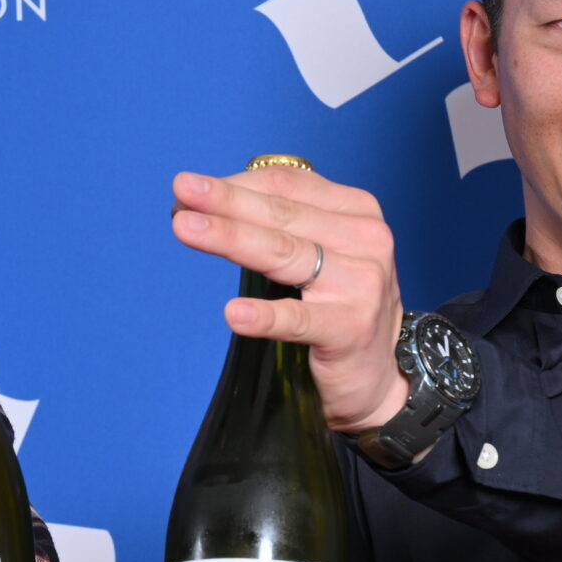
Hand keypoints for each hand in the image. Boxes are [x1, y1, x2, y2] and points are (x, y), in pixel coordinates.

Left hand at [170, 166, 409, 432]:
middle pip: (281, 214)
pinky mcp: (351, 329)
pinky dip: (266, 316)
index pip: (287, 186)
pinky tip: (234, 314)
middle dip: (226, 201)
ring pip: (285, 253)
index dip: (236, 184)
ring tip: (188, 228)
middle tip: (181, 190)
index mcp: (356, 211)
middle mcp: (366, 239)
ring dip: (231, 238)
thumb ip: (281, 226)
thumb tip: (208, 206)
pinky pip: (299, 320)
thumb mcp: (323, 253)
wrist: (380, 377)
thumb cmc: (342, 306)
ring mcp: (362, 284)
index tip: (189, 189)